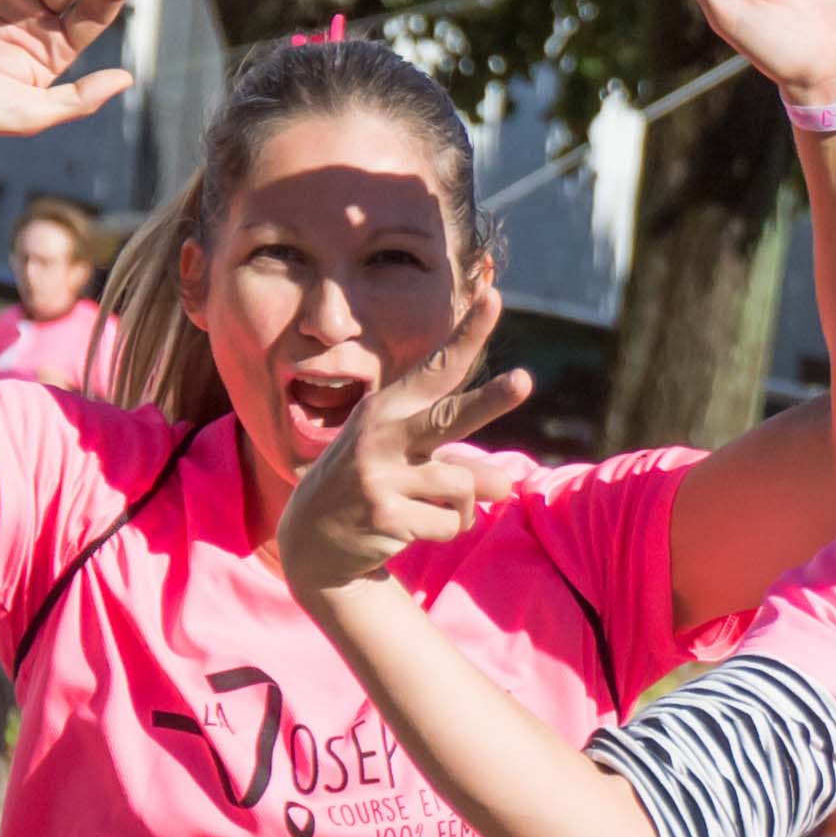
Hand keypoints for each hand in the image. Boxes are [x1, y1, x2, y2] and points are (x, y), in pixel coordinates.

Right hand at [274, 290, 528, 597]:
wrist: (311, 540)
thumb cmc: (373, 487)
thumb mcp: (409, 463)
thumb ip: (461, 464)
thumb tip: (504, 484)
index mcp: (388, 408)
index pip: (437, 368)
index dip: (469, 333)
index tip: (493, 296)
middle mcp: (381, 434)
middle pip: (451, 417)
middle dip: (491, 399)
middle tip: (524, 380)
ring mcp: (379, 474)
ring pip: (463, 485)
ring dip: (463, 505)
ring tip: (430, 507)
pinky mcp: (385, 515)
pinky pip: (451, 523)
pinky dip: (447, 529)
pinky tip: (411, 529)